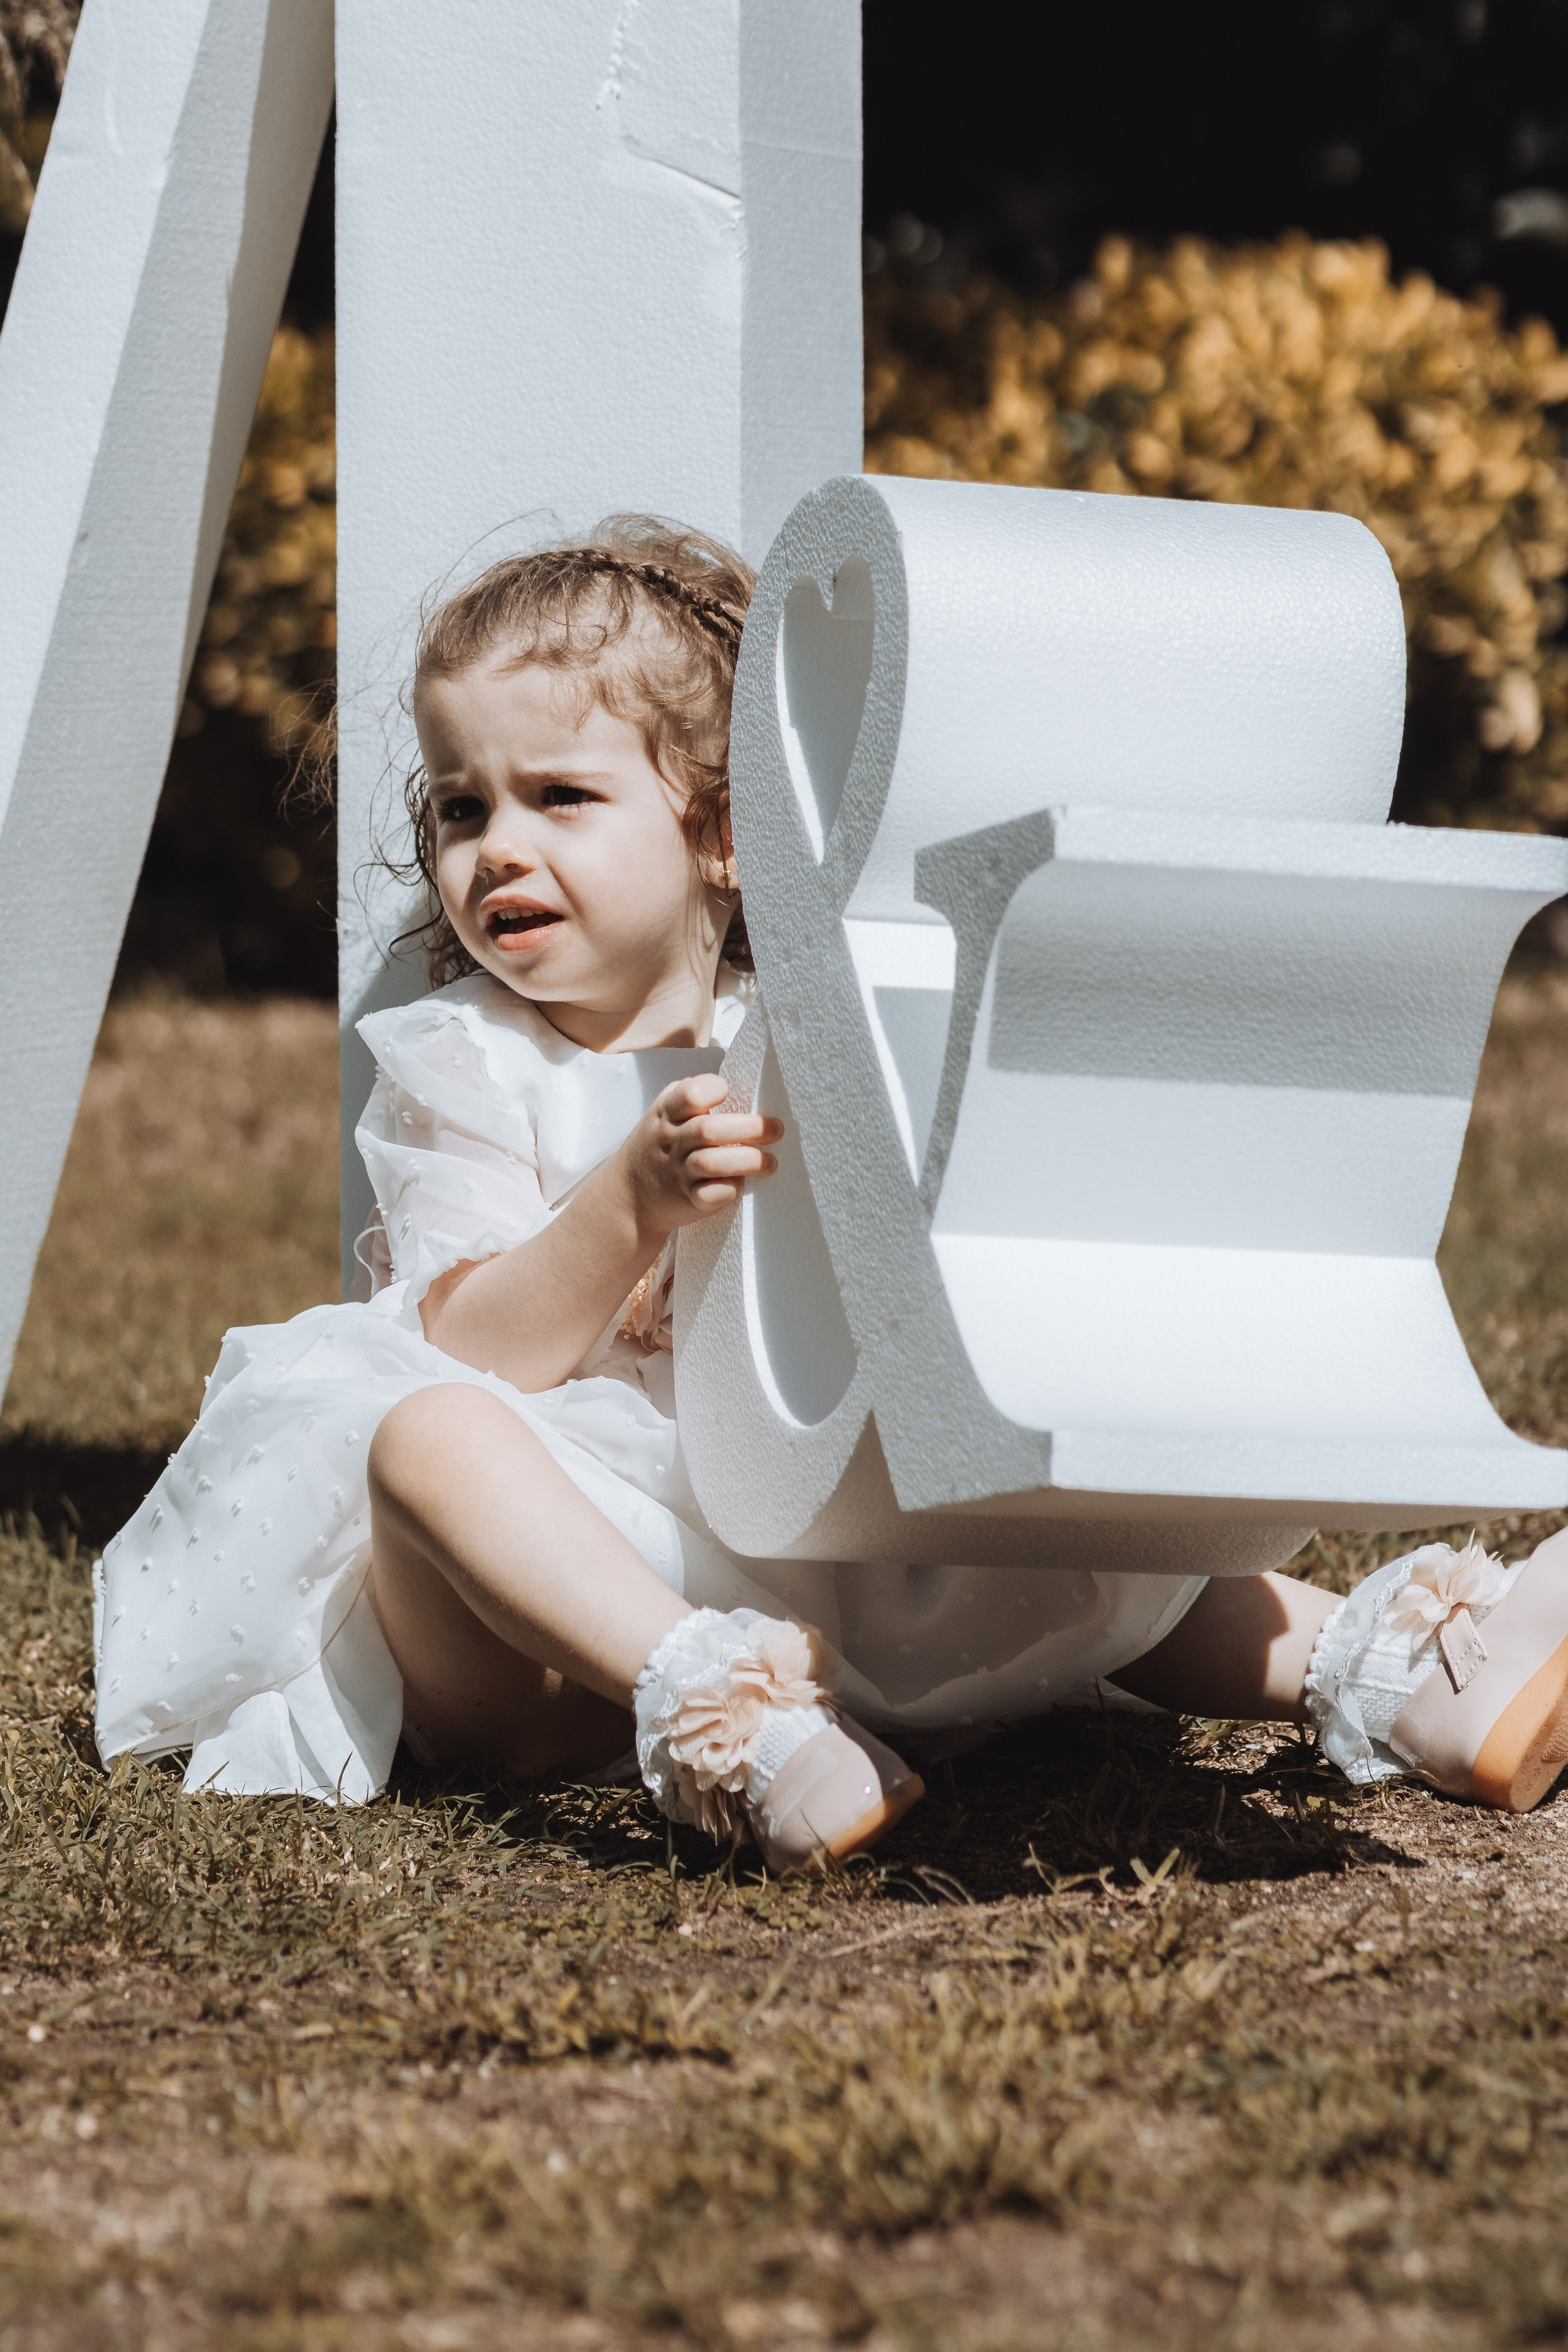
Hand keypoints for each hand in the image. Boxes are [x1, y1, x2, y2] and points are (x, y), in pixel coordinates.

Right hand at [620, 1074, 781, 1237]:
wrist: (629, 1196)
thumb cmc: (660, 1146)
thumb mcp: (663, 1114)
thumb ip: (691, 1097)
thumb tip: (742, 1086)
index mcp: (666, 1113)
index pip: (689, 1094)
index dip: (712, 1090)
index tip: (729, 1093)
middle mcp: (672, 1141)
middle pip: (709, 1130)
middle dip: (749, 1128)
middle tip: (776, 1129)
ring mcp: (678, 1172)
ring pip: (713, 1163)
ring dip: (749, 1161)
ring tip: (771, 1162)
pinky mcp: (688, 1200)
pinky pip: (710, 1195)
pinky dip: (729, 1189)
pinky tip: (740, 1185)